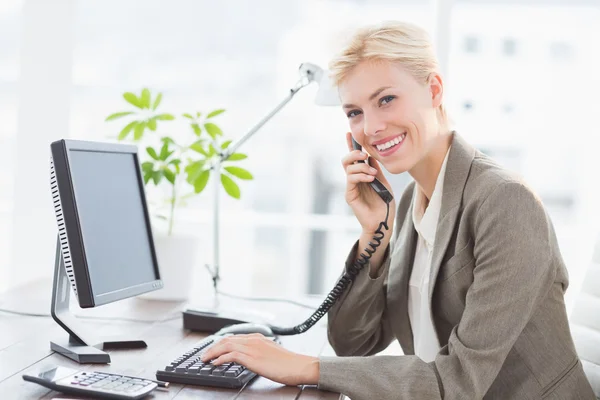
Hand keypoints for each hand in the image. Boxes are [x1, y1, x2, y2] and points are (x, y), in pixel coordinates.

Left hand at [200, 334, 319, 385]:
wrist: (299, 366)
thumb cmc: (289, 363)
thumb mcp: (272, 353)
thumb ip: (260, 351)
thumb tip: (251, 357)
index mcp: (258, 337)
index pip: (234, 337)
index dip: (221, 343)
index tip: (213, 348)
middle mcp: (254, 340)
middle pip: (227, 339)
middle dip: (213, 347)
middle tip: (204, 354)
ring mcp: (252, 348)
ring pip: (226, 345)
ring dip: (213, 352)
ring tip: (205, 359)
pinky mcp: (252, 358)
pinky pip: (231, 355)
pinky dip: (220, 358)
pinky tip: (215, 363)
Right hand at [343, 132, 395, 234]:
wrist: (383, 221)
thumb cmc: (384, 203)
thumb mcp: (383, 181)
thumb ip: (375, 169)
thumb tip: (370, 155)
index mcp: (362, 174)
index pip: (354, 158)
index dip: (350, 145)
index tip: (349, 133)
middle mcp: (354, 179)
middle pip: (346, 160)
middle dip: (353, 153)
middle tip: (364, 155)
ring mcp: (351, 186)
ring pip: (348, 168)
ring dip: (361, 167)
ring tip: (372, 173)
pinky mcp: (349, 195)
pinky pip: (351, 179)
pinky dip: (360, 176)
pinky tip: (370, 179)